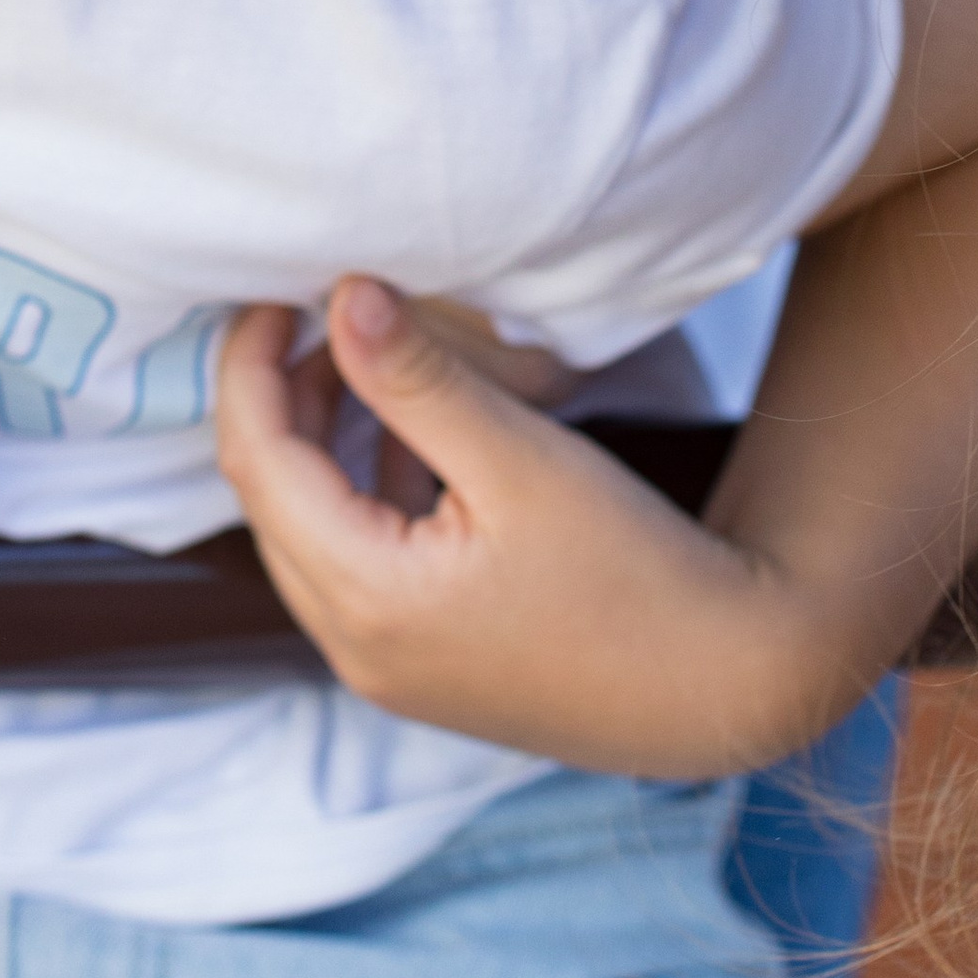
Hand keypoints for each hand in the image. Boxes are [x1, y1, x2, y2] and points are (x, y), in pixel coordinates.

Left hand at [217, 278, 858, 776]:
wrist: (727, 684)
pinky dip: (362, 490)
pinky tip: (409, 438)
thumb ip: (418, 377)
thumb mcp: (520, 455)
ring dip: (321, 442)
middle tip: (315, 315)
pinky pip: (355, 566)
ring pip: (308, 532)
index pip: (258, 461)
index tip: (276, 292)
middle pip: (272, 500)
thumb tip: (340, 295)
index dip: (251, 365)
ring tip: (359, 358)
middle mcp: (356, 649)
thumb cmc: (634, 568)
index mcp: (367, 599)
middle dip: (279, 399)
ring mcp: (387, 669)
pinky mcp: (424, 668)